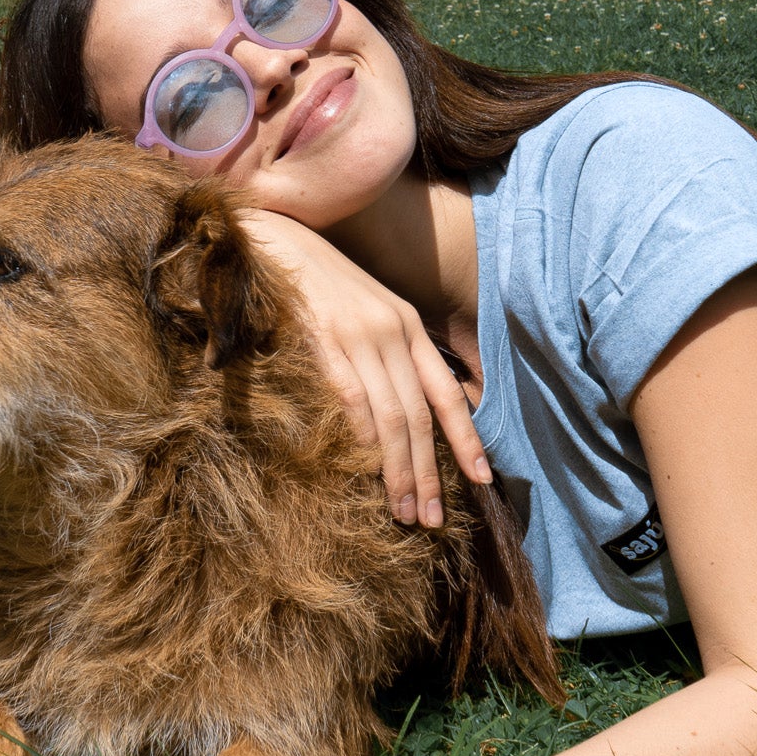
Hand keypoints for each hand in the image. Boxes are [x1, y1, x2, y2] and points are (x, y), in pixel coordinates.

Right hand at [235, 210, 489, 527]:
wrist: (275, 236)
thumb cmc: (319, 282)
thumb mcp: (367, 312)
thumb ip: (387, 353)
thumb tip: (399, 413)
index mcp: (409, 327)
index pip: (447, 393)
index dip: (466, 438)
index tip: (481, 479)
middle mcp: (393, 331)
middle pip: (420, 416)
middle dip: (429, 472)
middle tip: (433, 519)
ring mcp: (360, 334)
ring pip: (392, 416)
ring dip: (399, 470)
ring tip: (405, 511)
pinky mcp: (325, 338)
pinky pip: (353, 396)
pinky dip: (363, 436)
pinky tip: (366, 468)